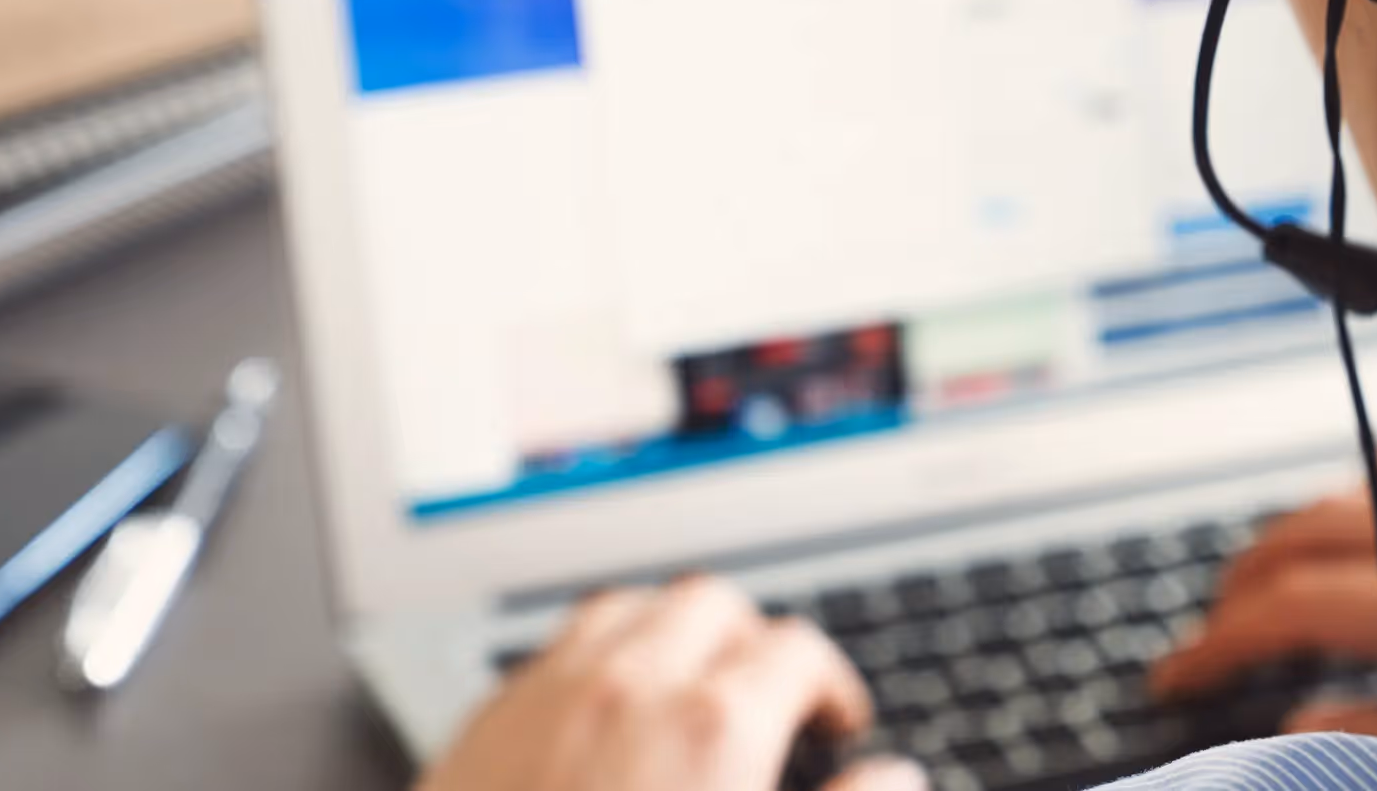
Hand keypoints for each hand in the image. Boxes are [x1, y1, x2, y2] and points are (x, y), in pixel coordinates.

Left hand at [417, 577, 923, 790]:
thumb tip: (895, 778)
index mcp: (712, 726)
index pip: (796, 649)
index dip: (830, 682)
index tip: (838, 721)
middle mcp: (627, 688)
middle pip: (711, 604)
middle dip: (751, 639)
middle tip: (769, 696)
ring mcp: (545, 699)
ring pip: (625, 609)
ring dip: (668, 634)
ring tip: (687, 684)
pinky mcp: (481, 726)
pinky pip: (551, 650)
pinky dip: (593, 660)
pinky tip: (599, 714)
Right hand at [1151, 466, 1376, 738]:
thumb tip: (1296, 720)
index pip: (1306, 600)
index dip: (1224, 640)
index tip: (1181, 674)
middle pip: (1325, 522)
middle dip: (1248, 576)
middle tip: (1209, 629)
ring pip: (1374, 481)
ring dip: (1303, 524)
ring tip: (1262, 577)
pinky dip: (1375, 494)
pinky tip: (1362, 524)